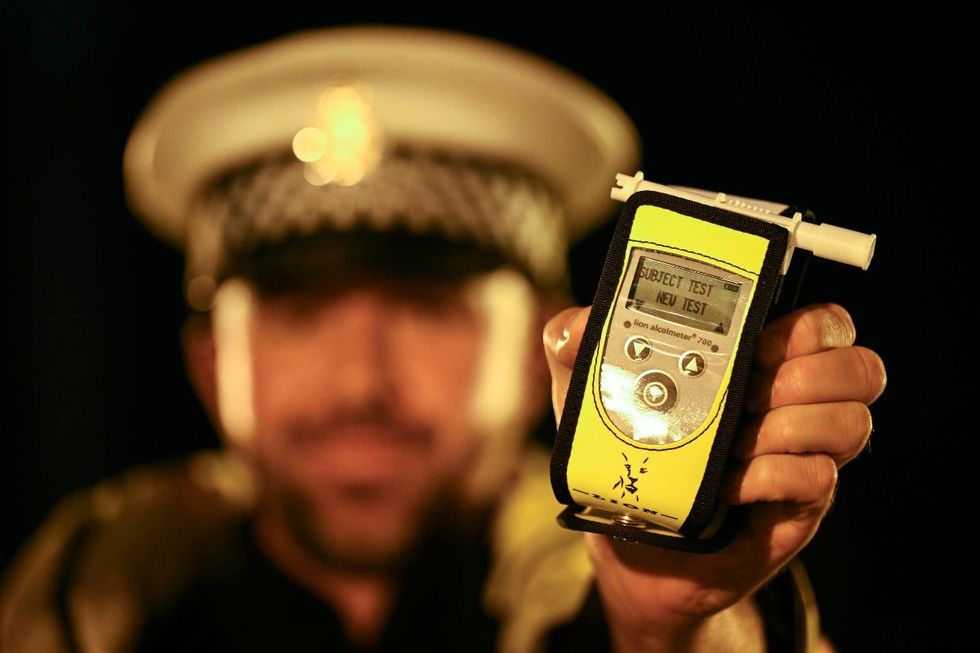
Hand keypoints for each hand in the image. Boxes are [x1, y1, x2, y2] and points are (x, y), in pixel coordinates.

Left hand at [543, 303, 885, 651]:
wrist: (630, 547)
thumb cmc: (619, 459)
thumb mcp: (587, 399)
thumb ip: (576, 349)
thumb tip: (573, 326)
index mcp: (752, 362)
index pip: (824, 324)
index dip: (805, 326)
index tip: (753, 343)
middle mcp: (789, 404)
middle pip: (858, 369)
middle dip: (805, 377)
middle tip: (746, 396)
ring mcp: (799, 455)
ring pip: (851, 423)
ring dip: (787, 428)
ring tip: (732, 445)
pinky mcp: (795, 507)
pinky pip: (819, 478)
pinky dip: (771, 476)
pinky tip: (728, 485)